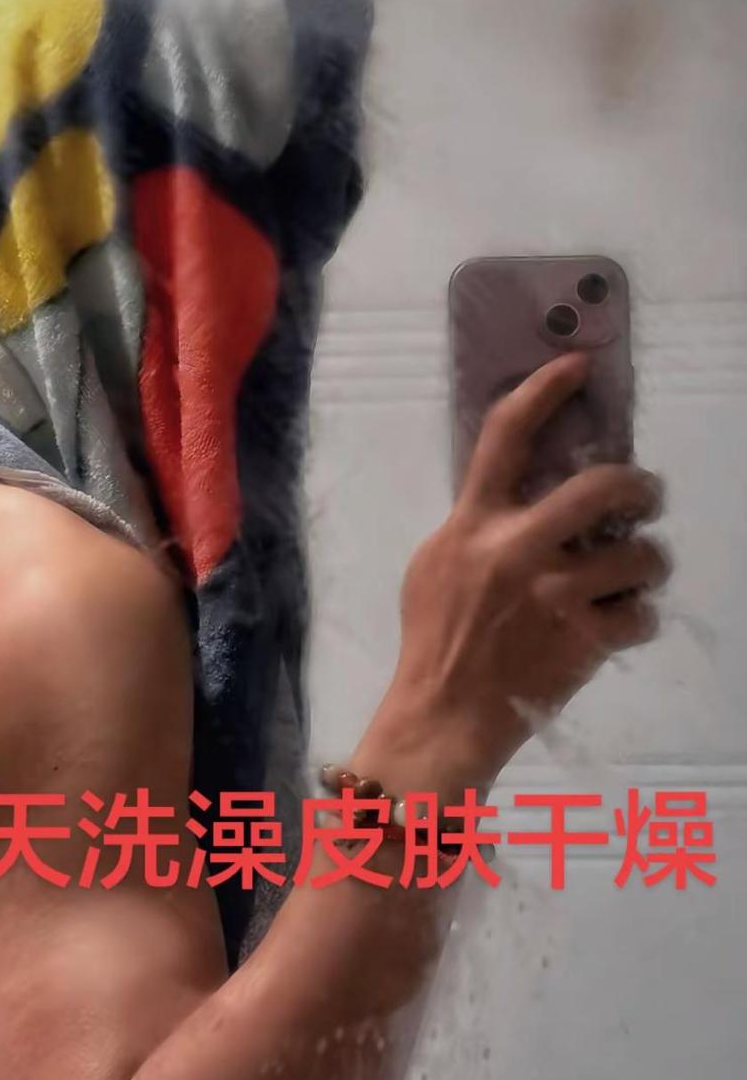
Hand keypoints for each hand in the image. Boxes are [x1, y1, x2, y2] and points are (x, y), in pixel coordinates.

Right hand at [355, 352, 668, 798]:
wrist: (442, 715)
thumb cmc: (433, 639)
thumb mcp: (434, 566)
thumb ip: (475, 527)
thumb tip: (521, 495)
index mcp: (473, 524)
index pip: (505, 436)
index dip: (545, 389)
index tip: (579, 365)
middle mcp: (518, 550)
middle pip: (603, 487)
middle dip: (640, 487)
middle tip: (644, 496)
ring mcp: (556, 596)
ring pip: (641, 556)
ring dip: (647, 564)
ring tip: (633, 576)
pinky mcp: (585, 641)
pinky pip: (642, 615)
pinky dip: (637, 620)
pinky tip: (618, 626)